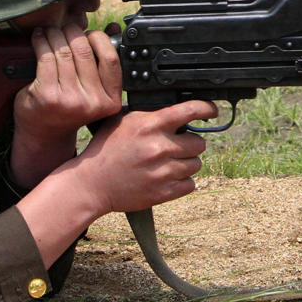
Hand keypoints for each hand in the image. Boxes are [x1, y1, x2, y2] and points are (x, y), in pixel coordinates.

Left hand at [13, 23, 121, 146]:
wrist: (44, 133)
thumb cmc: (70, 106)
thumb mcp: (94, 89)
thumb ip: (104, 62)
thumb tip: (113, 27)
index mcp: (110, 100)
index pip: (111, 60)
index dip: (100, 40)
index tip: (90, 34)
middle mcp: (92, 102)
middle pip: (85, 53)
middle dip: (73, 32)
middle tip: (66, 27)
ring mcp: (69, 99)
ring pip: (64, 52)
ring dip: (55, 34)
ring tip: (51, 30)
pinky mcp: (47, 95)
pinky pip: (46, 58)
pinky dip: (41, 42)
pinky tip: (40, 37)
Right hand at [67, 100, 218, 214]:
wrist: (90, 184)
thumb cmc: (106, 150)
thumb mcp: (124, 121)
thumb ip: (151, 114)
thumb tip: (178, 109)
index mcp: (150, 126)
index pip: (190, 110)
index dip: (206, 109)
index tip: (211, 111)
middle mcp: (159, 147)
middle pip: (199, 142)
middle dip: (191, 143)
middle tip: (176, 146)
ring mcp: (163, 171)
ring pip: (196, 164)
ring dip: (187, 163)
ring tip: (168, 164)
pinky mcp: (163, 192)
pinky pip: (191, 184)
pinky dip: (183, 182)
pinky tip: (167, 178)